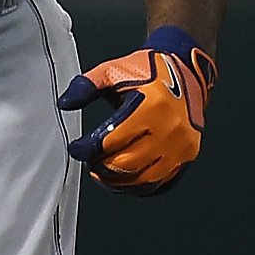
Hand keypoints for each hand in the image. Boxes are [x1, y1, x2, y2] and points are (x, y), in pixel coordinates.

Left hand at [57, 25, 216, 195]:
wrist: (186, 68)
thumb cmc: (149, 70)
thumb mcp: (112, 71)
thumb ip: (86, 86)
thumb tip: (65, 103)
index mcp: (150, 106)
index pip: (111, 139)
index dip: (88, 148)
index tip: (76, 148)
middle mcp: (170, 129)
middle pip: (128, 163)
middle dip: (102, 167)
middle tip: (89, 161)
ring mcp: (182, 144)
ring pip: (145, 179)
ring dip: (119, 182)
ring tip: (102, 175)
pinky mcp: (189, 154)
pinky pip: (164, 181)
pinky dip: (141, 186)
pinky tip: (126, 181)